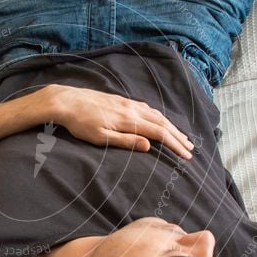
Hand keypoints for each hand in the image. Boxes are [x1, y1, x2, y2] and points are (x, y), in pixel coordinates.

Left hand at [45, 85, 194, 158]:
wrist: (66, 101)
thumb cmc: (80, 123)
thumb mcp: (101, 138)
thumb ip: (126, 141)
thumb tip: (149, 146)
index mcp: (129, 121)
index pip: (159, 134)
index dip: (175, 145)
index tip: (186, 156)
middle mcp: (132, 109)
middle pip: (162, 123)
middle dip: (178, 136)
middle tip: (191, 149)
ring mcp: (127, 103)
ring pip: (156, 114)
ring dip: (171, 126)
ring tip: (181, 136)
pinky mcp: (121, 100)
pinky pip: (147, 108)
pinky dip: (159, 117)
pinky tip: (159, 120)